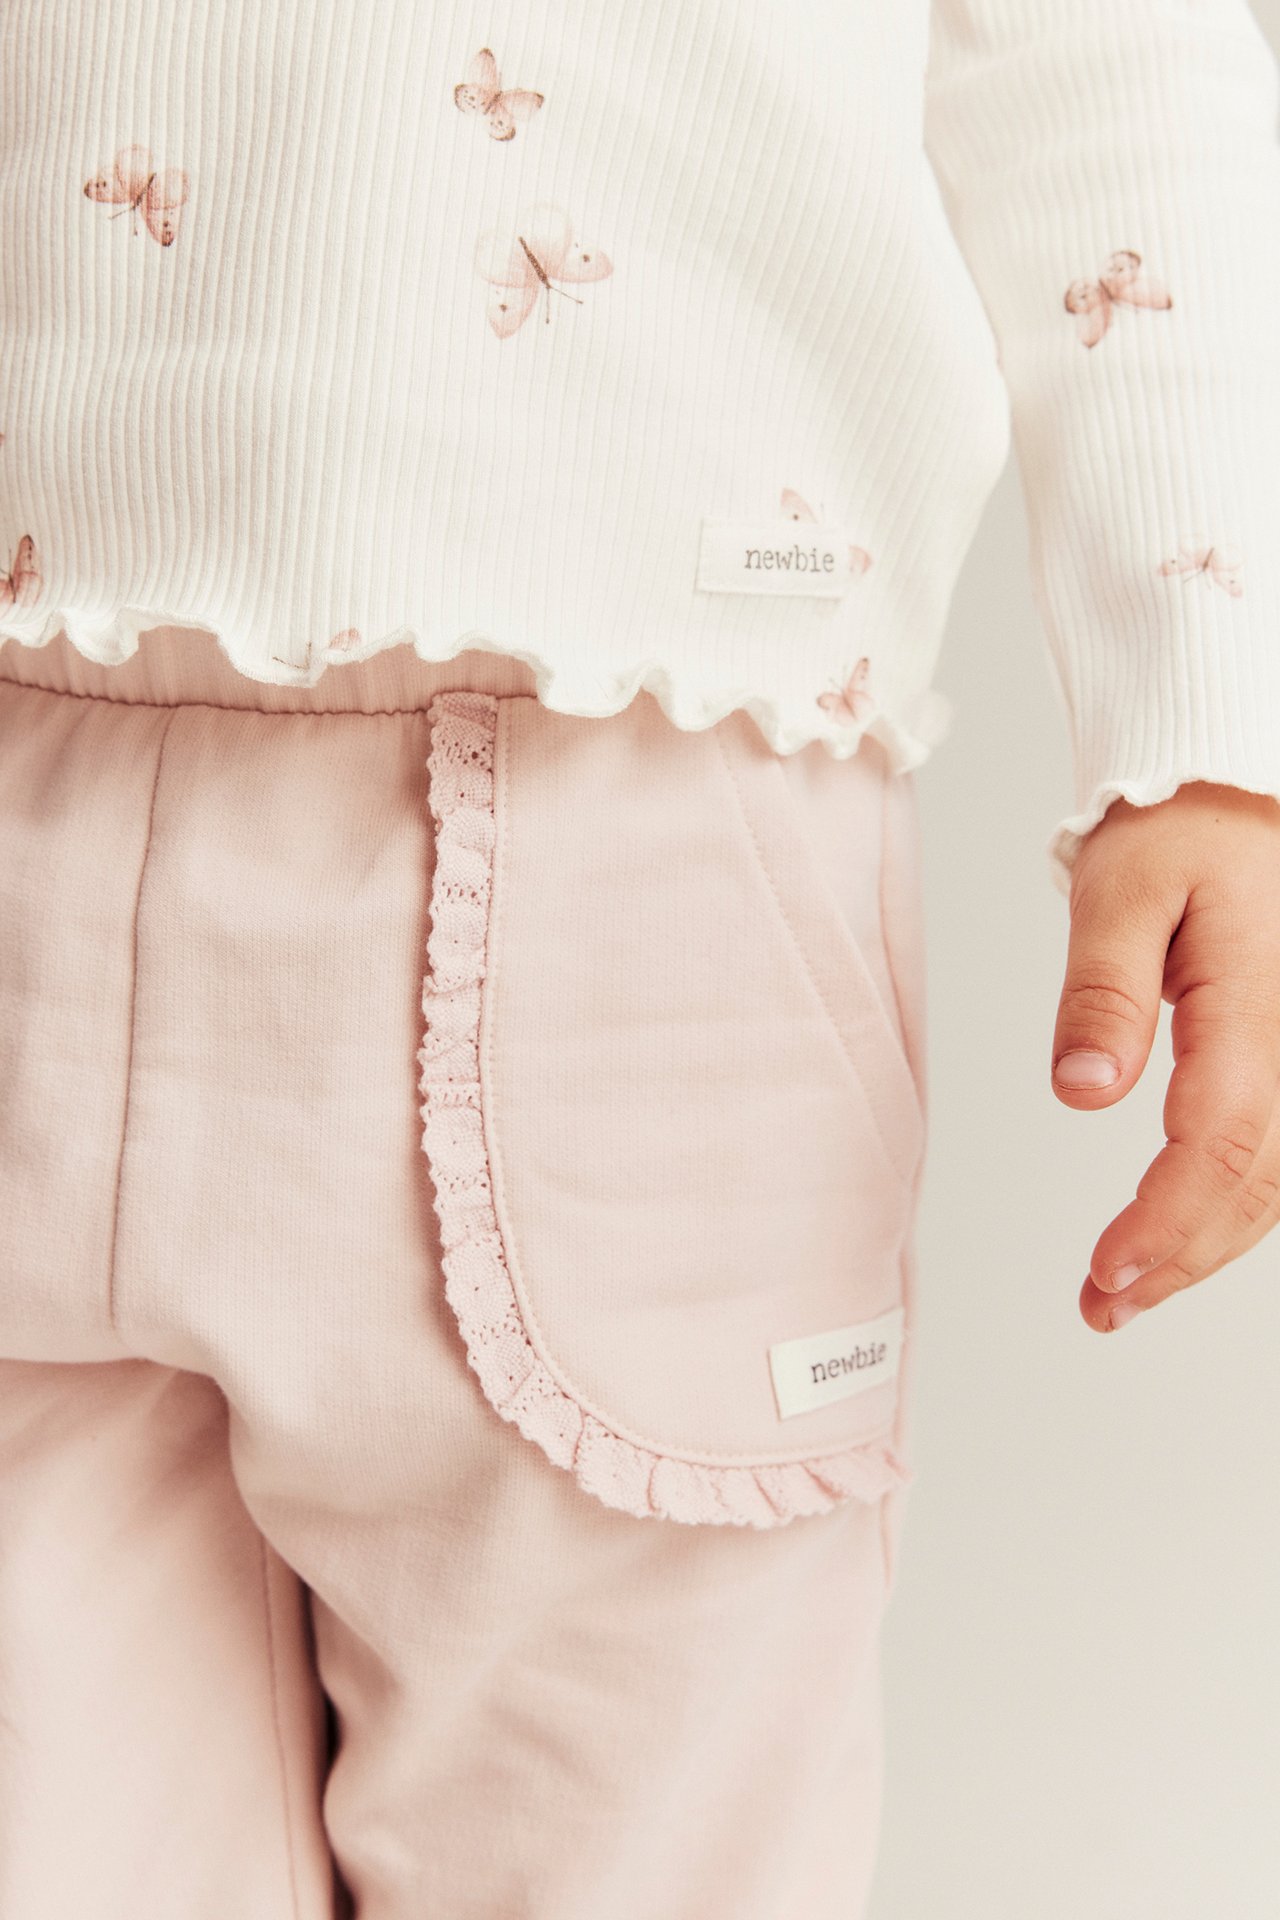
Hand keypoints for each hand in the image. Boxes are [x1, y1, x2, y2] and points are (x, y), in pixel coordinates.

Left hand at [1050, 781, 1279, 1331]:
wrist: (1236, 793)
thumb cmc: (1180, 829)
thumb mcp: (1120, 888)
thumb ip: (1101, 990)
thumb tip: (1083, 1094)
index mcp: (1257, 1000)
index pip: (1220, 1141)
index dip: (1166, 1221)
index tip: (1106, 1270)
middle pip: (1258, 1183)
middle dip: (1181, 1257)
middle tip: (1102, 1306)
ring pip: (1279, 1180)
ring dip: (1207, 1245)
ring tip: (1125, 1293)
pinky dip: (1232, 1205)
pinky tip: (1181, 1238)